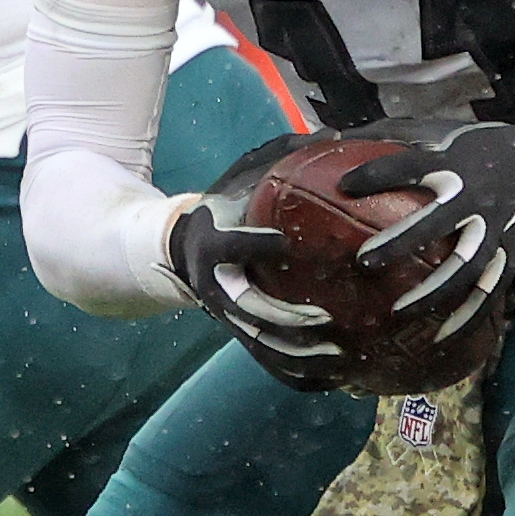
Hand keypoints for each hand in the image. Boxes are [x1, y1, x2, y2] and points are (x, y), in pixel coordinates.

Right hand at [166, 132, 354, 389]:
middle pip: (249, 310)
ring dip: (299, 357)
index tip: (286, 242)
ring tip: (342, 359)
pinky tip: (336, 382)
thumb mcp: (241, 175)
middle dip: (287, 319)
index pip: (232, 246)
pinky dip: (298, 376)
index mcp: (213, 242)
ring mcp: (225, 315)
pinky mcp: (237, 334)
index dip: (256, 245)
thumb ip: (282, 156)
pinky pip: (267, 364)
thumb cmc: (221, 203)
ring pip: (261, 346)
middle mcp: (215, 285)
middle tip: (328, 319)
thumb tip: (336, 133)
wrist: (173, 248)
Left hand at [340, 120, 514, 340]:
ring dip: (432, 291)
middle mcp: (476, 197)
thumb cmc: (492, 151)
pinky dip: (468, 315)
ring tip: (399, 311)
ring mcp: (497, 228)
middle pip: (435, 223)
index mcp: (457, 166)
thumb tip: (360, 149)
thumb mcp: (455, 141)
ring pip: (464, 266)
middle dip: (400, 243)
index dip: (378, 175)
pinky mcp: (514, 252)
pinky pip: (490, 290)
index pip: (411, 167)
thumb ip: (414, 149)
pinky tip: (442, 336)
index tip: (345, 186)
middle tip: (364, 263)